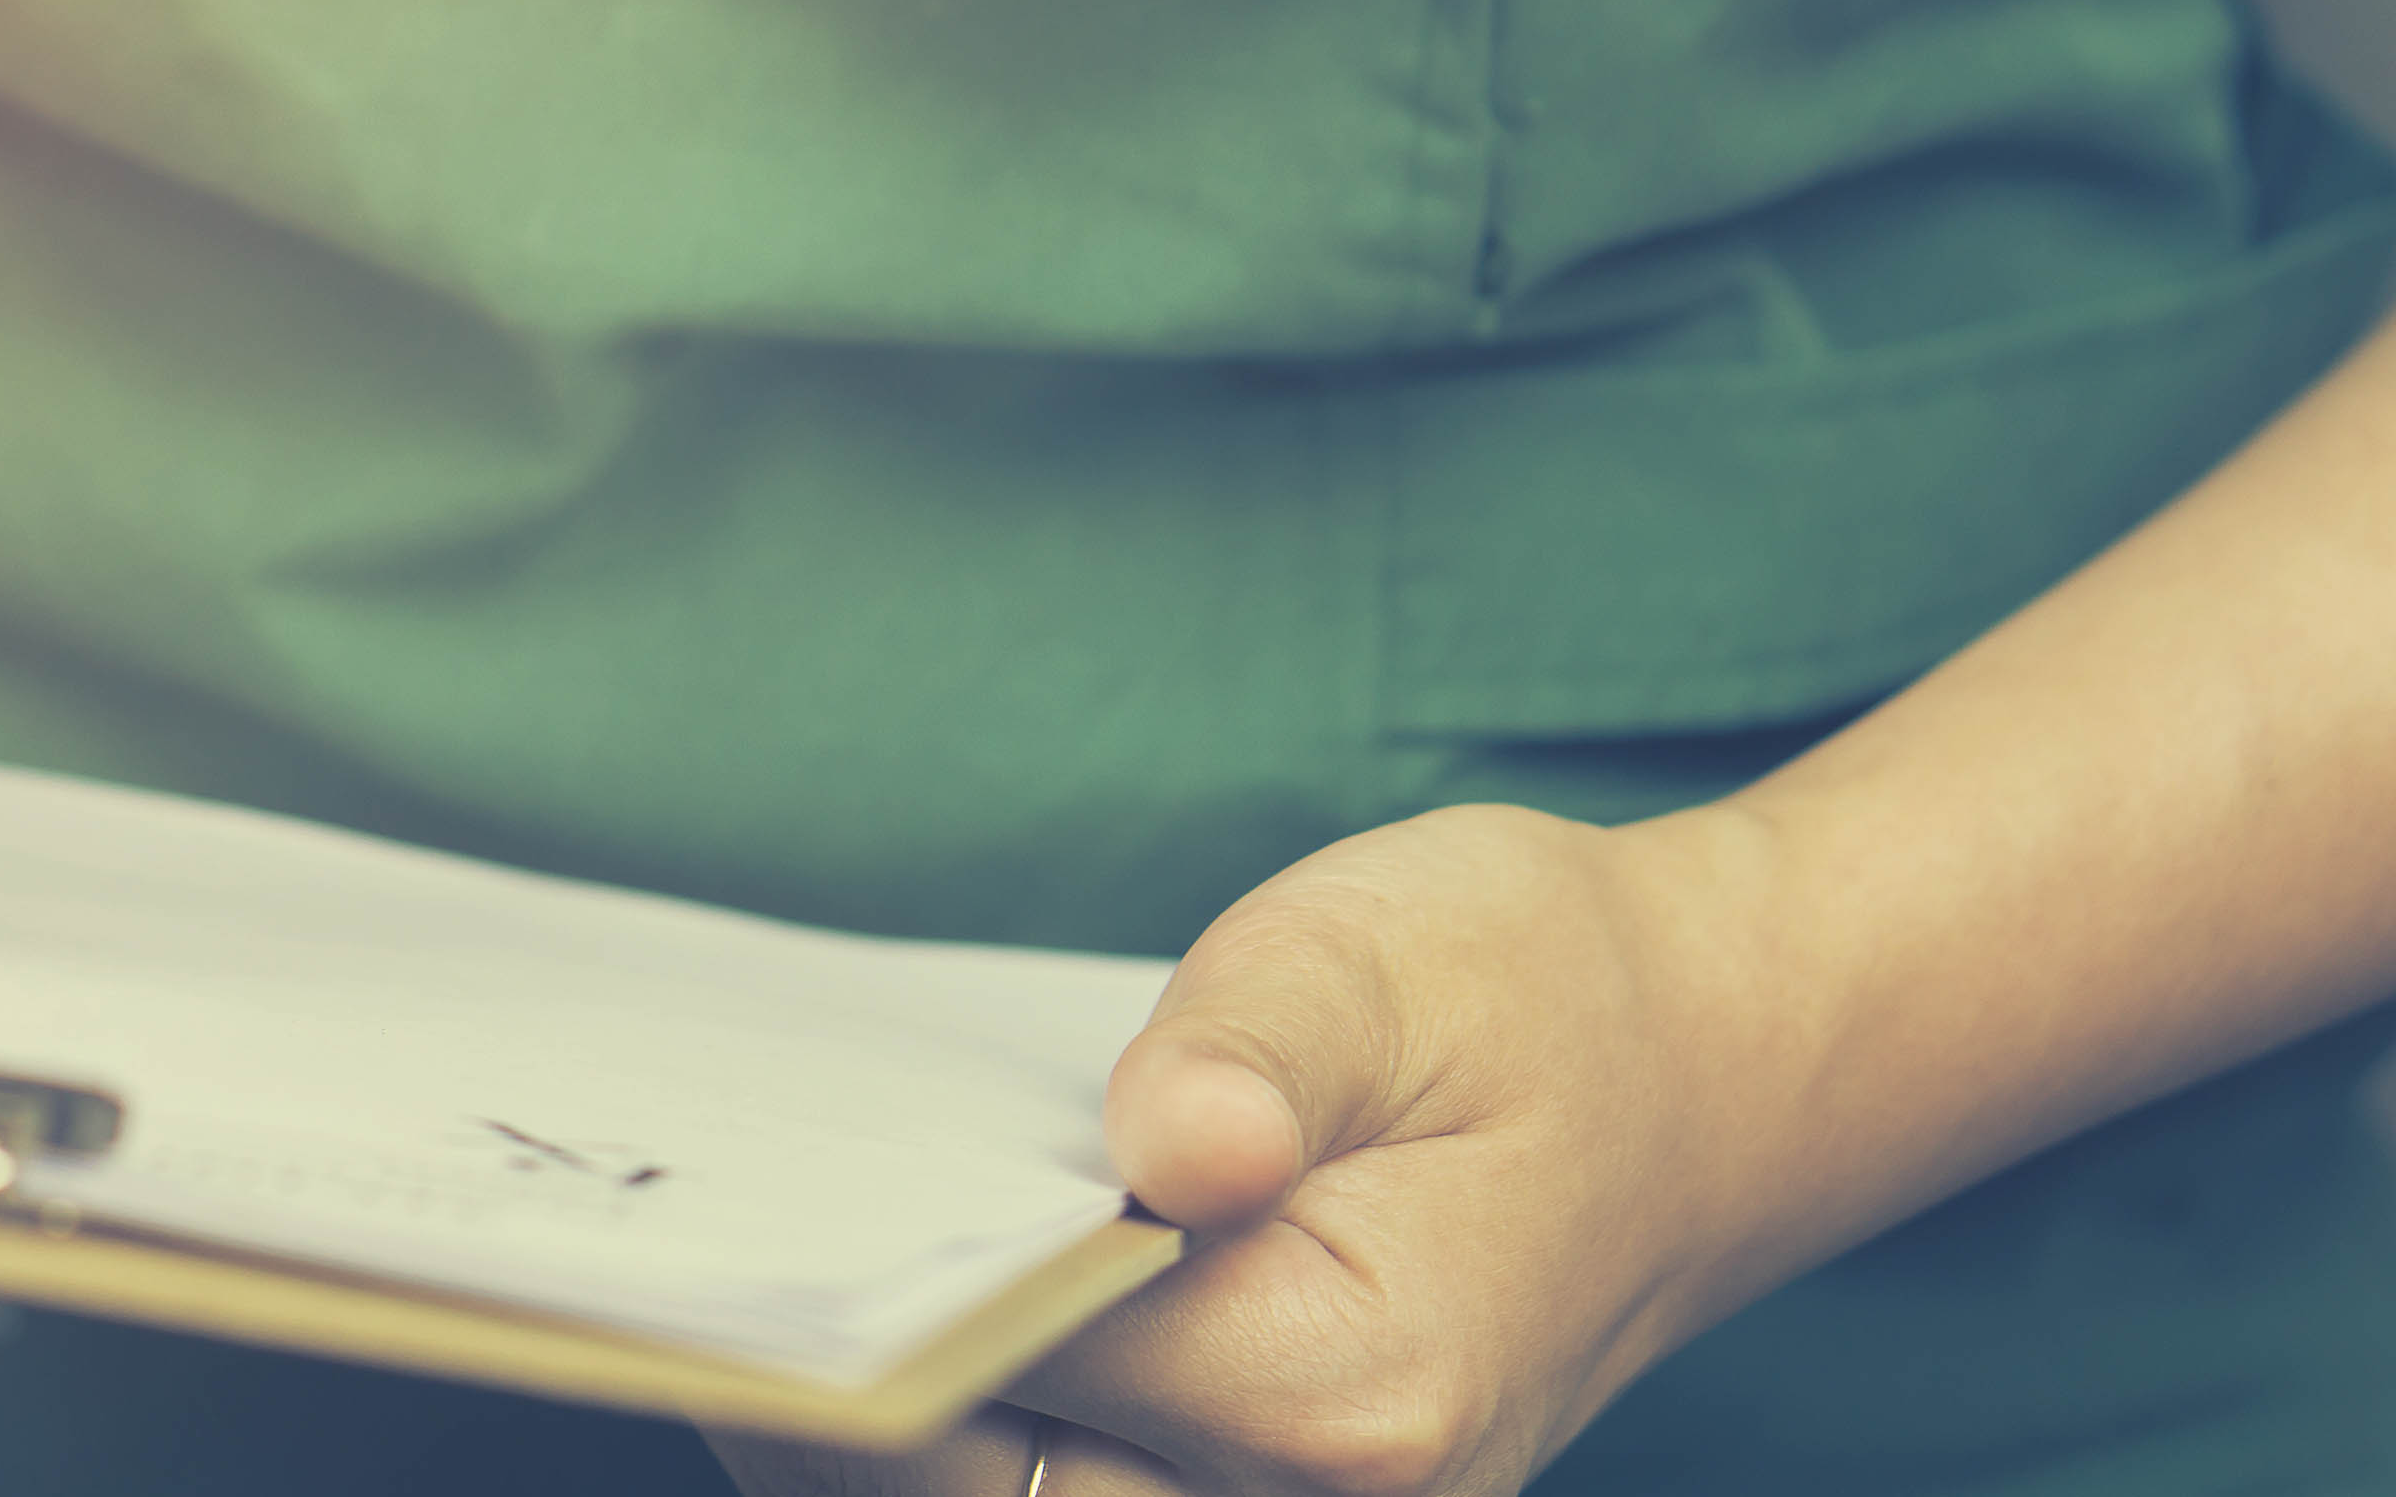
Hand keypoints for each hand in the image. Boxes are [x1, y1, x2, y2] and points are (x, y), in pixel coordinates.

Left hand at [712, 804, 1804, 1496]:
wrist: (1700, 1074)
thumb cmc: (1532, 995)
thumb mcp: (1392, 953)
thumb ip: (1258, 1050)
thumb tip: (1165, 1147)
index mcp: (1356, 1385)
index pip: (1033, 1375)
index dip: (878, 1303)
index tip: (748, 1219)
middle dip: (830, 1405)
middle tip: (695, 1273)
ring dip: (866, 1441)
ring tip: (750, 1300)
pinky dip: (949, 1441)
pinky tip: (868, 1328)